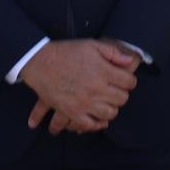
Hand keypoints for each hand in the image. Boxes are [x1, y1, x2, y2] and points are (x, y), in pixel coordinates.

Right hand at [22, 39, 138, 133]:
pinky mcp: (72, 112)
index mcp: (103, 71)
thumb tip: (129, 61)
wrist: (40, 62)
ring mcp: (84, 103)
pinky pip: (90, 125)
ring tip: (106, 102)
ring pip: (109, 113)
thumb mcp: (91, 45)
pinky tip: (97, 118)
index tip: (124, 79)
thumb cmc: (66, 52)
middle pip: (122, 99)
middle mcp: (96, 89)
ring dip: (110, 108)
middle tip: (115, 90)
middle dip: (121, 93)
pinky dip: (95, 124)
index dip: (129, 80)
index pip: (129, 82)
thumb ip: (113, 52)